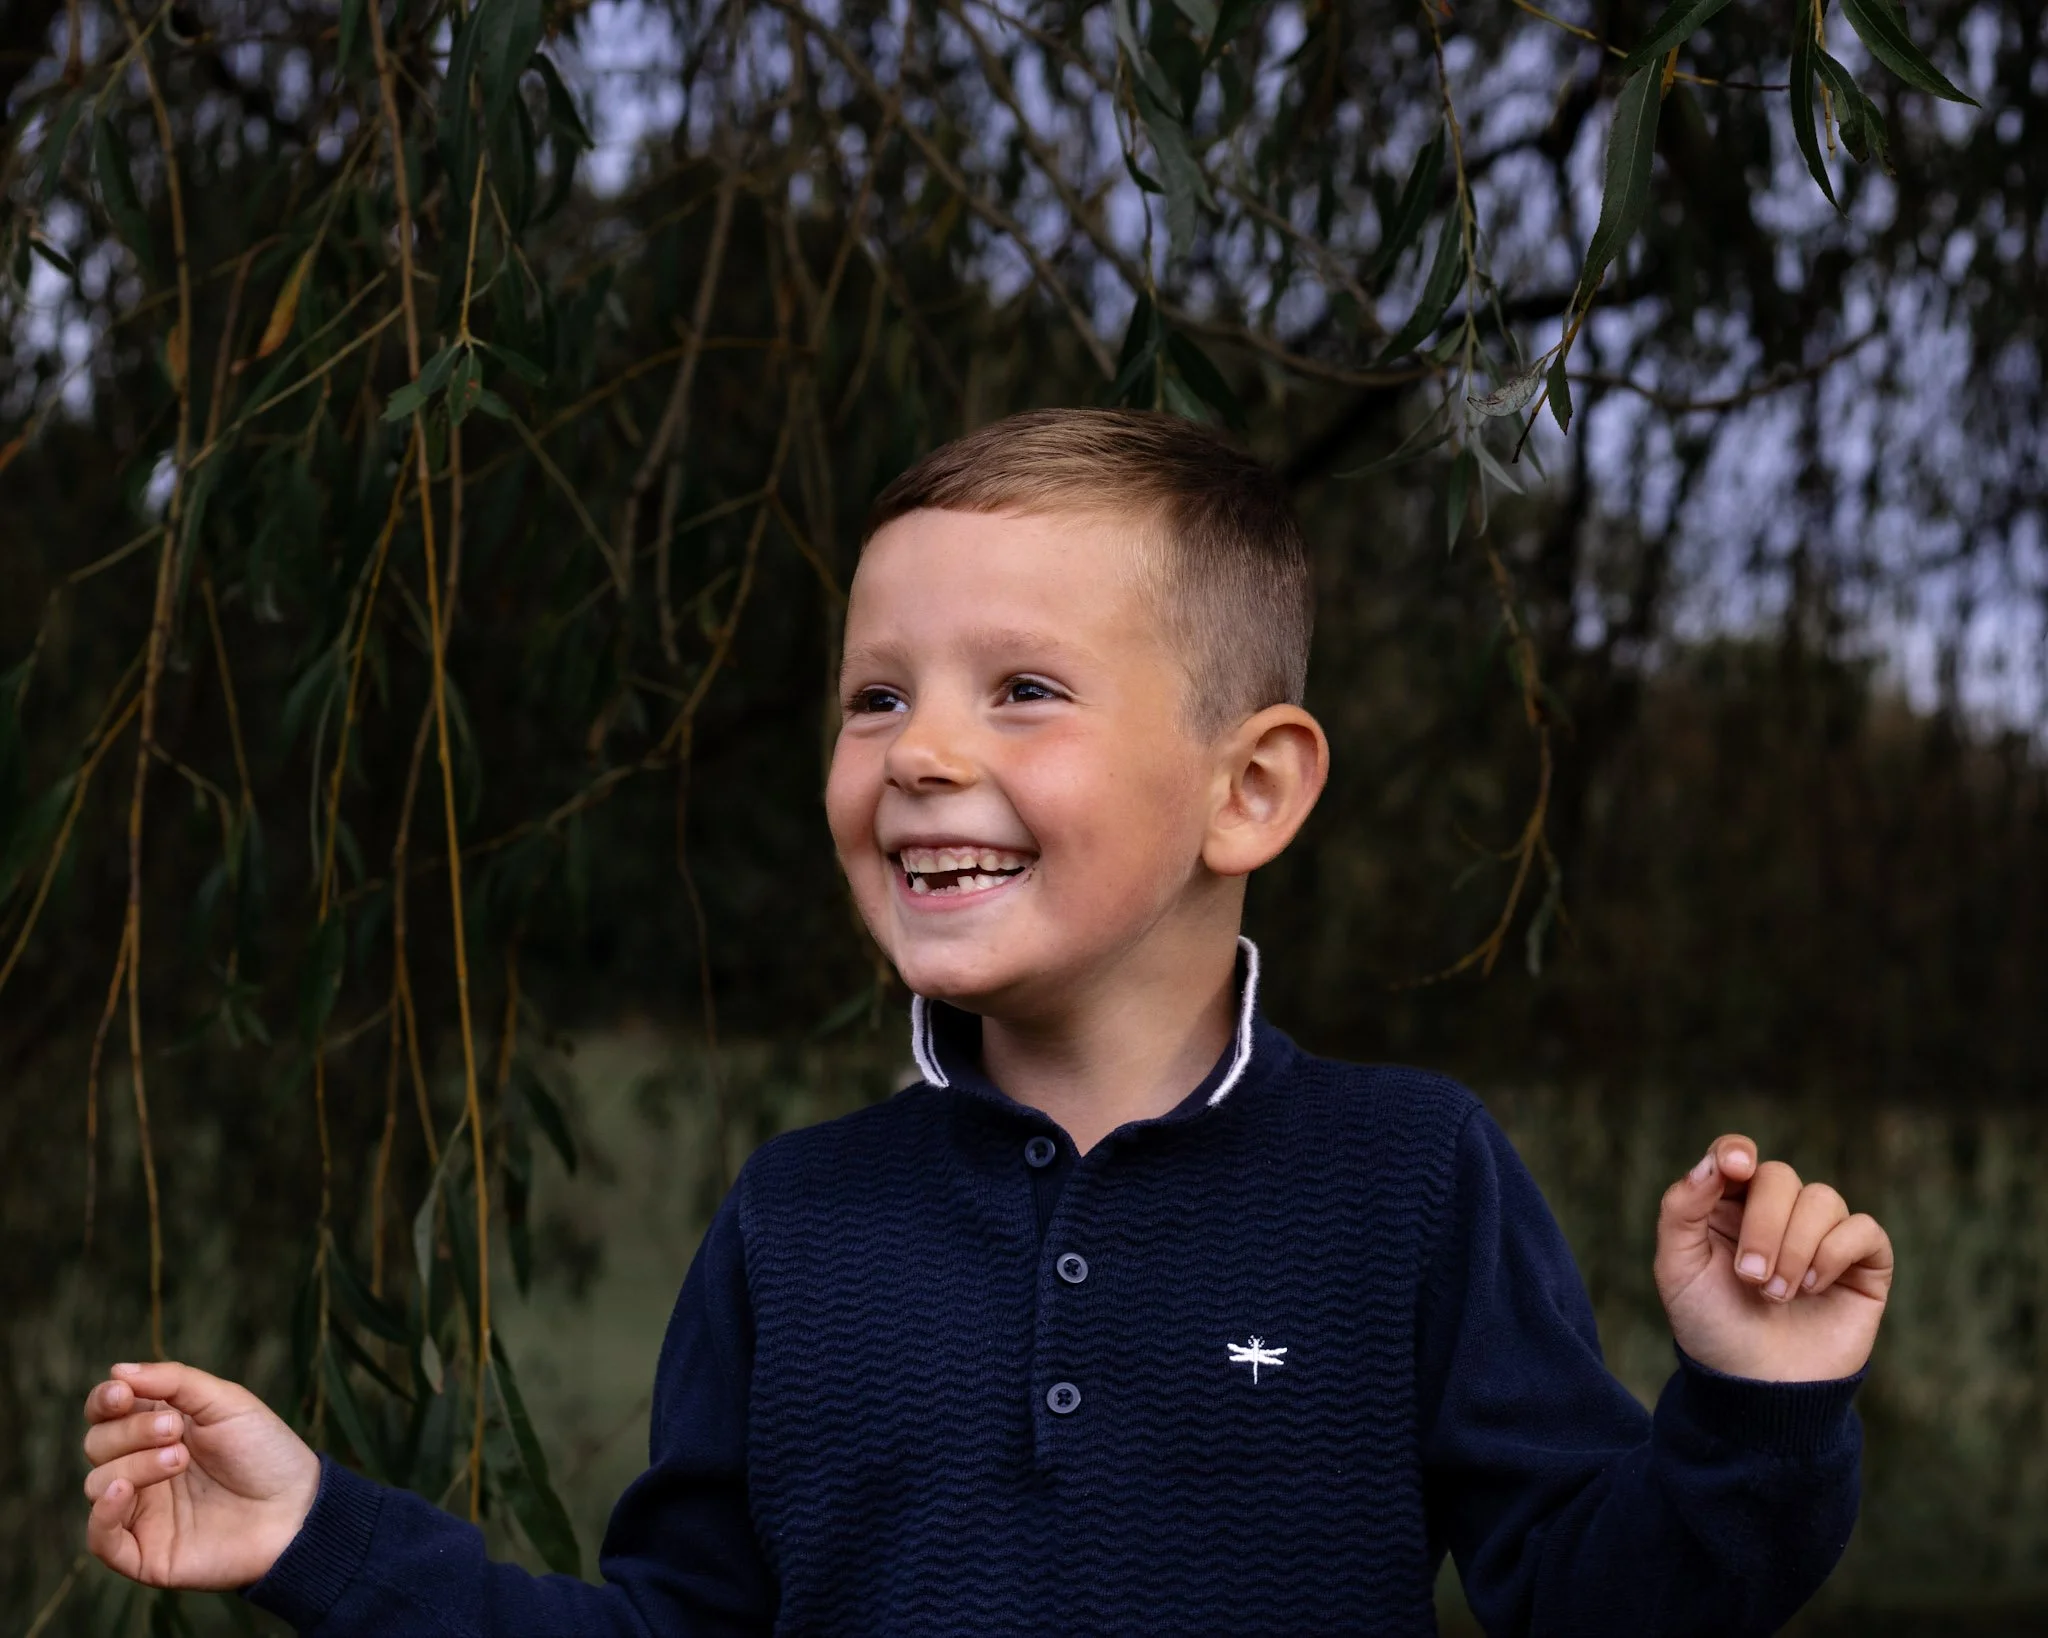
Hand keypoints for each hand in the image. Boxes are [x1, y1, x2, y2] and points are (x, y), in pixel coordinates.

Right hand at [81, 1360, 320, 1589]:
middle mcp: (140, 1468)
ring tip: (180, 1458)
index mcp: (156, 1430)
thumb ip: (173, 1382)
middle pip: (98, 1444)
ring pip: (97, 1484)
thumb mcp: (226, 1403)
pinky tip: (123, 1490)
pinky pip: (99, 1537)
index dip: (104, 1400)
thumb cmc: (265, 1451)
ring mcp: (139, 1510)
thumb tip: (117, 1370)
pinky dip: (102, 1512)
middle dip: (130, 1431)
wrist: (295, 1508)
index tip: (122, 1394)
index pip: (105, 1412)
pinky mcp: (142, 1551)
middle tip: (176, 1429)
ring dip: (134, 1465)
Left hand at [1654, 1135, 1893, 1382]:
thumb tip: (1715, 1161)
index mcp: (1727, 1206)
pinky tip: (1812, 1289)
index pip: (1736, 1154)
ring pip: (1822, 1198)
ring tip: (1776, 1295)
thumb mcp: (1678, 1268)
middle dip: (1763, 1226)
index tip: (1736, 1167)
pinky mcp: (1862, 1263)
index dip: (1736, 1152)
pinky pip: (1863, 1229)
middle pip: (1779, 1177)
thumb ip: (1683, 1208)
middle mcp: (1776, 1212)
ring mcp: (1822, 1235)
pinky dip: (1835, 1254)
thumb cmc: (1712, 1326)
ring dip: (1796, 1248)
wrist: (1757, 1389)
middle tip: (1750, 1278)